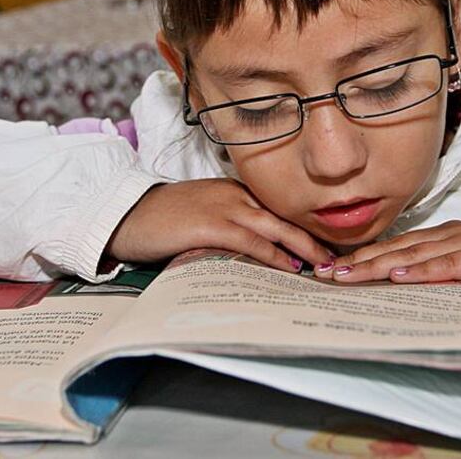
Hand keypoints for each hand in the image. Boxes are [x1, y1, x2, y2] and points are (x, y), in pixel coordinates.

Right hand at [107, 179, 333, 272]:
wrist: (125, 213)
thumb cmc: (159, 220)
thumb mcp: (200, 216)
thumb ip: (228, 227)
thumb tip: (256, 253)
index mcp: (232, 190)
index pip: (276, 208)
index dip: (301, 226)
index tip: (322, 244)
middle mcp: (234, 195)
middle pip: (284, 215)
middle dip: (313, 237)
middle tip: (335, 257)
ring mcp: (223, 207)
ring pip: (275, 227)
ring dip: (302, 248)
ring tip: (323, 266)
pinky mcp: (211, 225)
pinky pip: (251, 241)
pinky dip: (273, 256)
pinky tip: (289, 269)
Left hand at [313, 220, 460, 285]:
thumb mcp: (458, 277)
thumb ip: (429, 278)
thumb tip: (388, 291)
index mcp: (438, 238)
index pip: (391, 248)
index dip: (359, 259)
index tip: (328, 271)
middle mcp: (448, 234)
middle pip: (395, 249)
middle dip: (358, 262)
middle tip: (326, 275)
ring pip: (415, 255)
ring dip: (380, 266)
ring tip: (350, 276)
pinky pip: (449, 264)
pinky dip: (423, 271)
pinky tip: (400, 277)